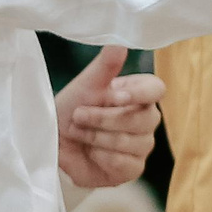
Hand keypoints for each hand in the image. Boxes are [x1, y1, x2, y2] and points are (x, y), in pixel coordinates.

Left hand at [56, 46, 165, 188]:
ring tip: (79, 132)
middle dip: (102, 118)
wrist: (55, 144)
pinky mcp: (133, 168)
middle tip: (78, 116)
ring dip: (96, 137)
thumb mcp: (85, 86)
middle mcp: (146, 119)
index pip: (157, 89)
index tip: (115, 96)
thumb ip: (104, 67)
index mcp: (139, 94)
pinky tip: (90, 152)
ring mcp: (142, 145)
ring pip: (130, 142)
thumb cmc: (71, 110)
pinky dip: (100, 156)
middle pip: (142, 119)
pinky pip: (124, 163)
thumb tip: (119, 44)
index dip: (139, 94)